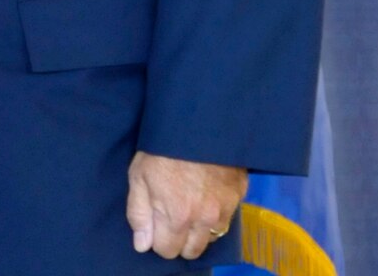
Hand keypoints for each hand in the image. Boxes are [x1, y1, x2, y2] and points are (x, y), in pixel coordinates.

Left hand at [126, 151, 246, 260]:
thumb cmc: (161, 150)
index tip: (155, 225)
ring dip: (198, 231)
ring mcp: (225, 211)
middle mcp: (204, 220)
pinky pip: (226, 220)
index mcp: (177, 217)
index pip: (167, 251)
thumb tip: (142, 245)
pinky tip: (205, 198)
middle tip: (171, 218)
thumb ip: (139, 214)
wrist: (197, 125)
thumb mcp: (138, 177)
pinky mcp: (239, 198)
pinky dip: (215, 216)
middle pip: (192, 251)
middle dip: (178, 240)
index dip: (157, 240)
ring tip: (188, 208)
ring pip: (210, 238)